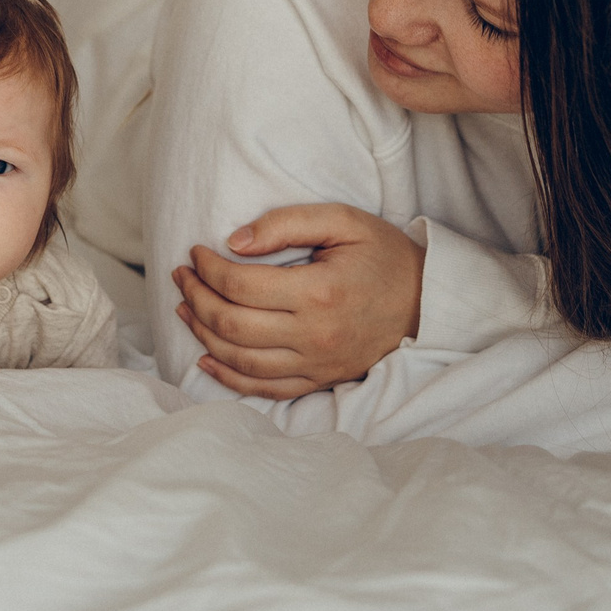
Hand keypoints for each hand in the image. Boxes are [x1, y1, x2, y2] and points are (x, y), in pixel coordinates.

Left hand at [170, 203, 424, 398]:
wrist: (427, 303)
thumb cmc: (383, 255)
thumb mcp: (343, 222)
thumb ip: (286, 224)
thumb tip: (234, 242)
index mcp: (319, 293)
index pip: (239, 285)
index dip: (206, 268)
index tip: (195, 252)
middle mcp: (314, 336)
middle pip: (231, 324)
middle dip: (195, 297)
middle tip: (183, 275)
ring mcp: (315, 365)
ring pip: (239, 359)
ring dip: (202, 333)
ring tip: (185, 306)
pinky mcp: (318, 380)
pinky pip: (263, 388)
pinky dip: (228, 376)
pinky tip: (206, 357)